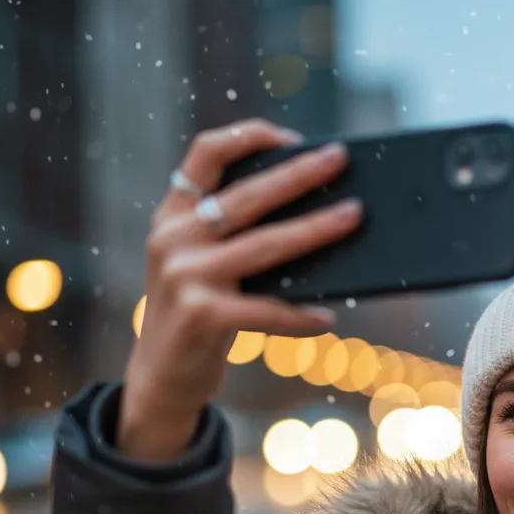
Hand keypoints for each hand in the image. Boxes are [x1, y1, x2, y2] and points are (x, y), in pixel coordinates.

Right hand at [117, 118, 362, 461]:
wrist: (160, 376)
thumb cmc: (199, 315)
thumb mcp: (201, 266)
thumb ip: (233, 238)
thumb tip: (313, 216)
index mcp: (174, 216)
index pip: (205, 154)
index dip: (249, 137)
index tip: (292, 137)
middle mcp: (174, 238)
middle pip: (247, 196)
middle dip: (299, 174)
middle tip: (341, 159)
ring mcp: (185, 276)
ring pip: (266, 246)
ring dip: (315, 230)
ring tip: (353, 217)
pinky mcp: (202, 316)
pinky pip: (267, 311)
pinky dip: (300, 316)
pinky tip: (327, 318)